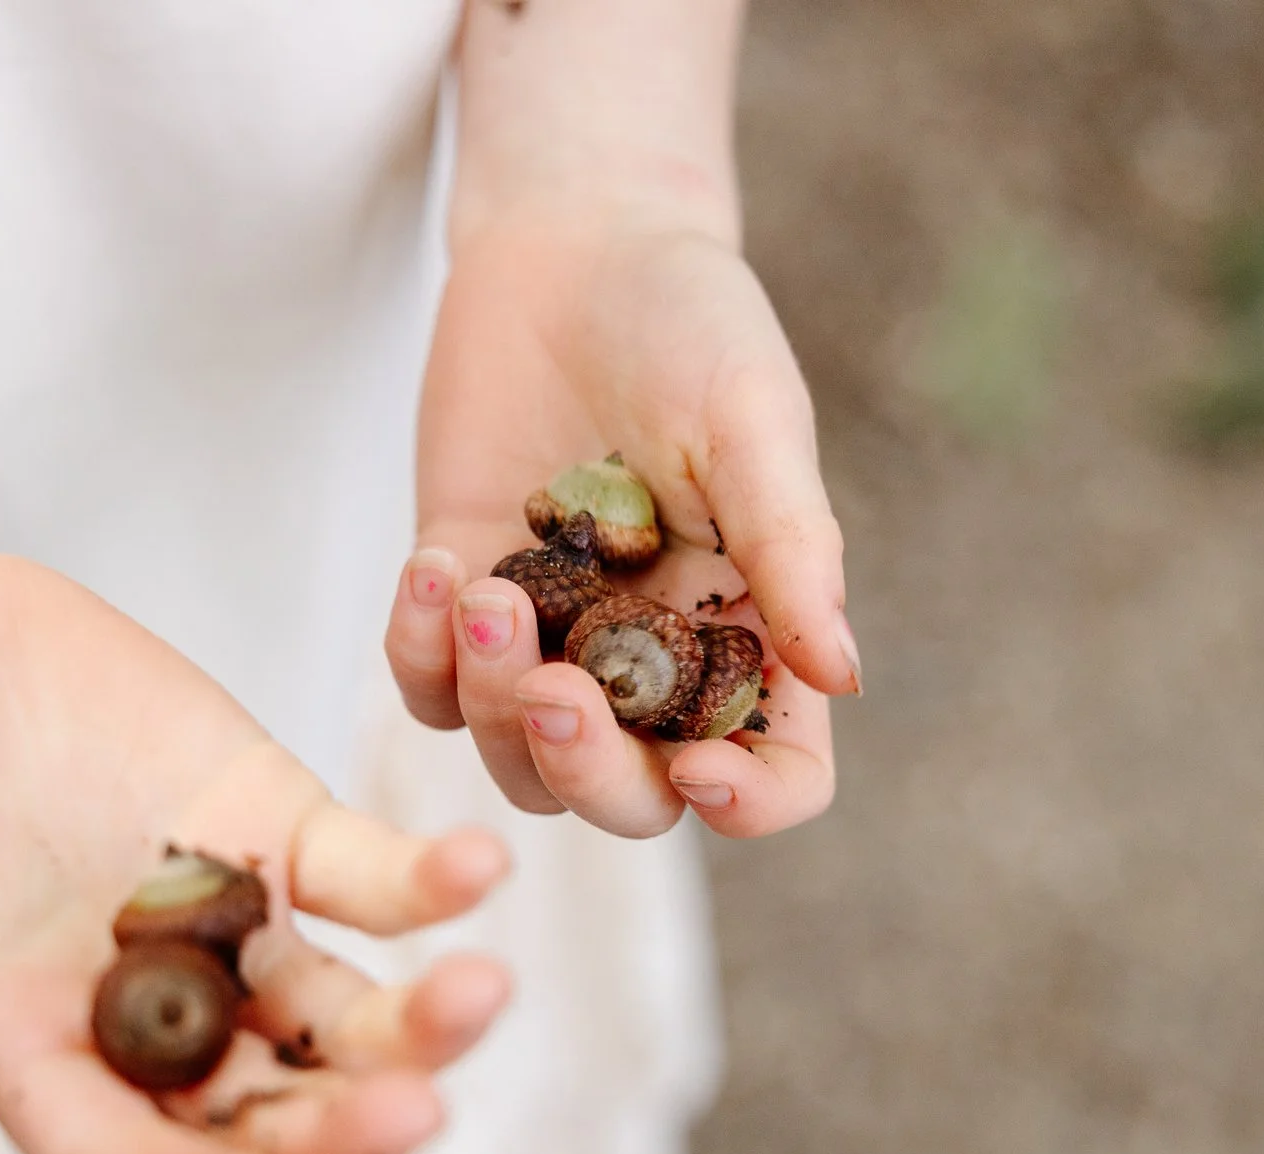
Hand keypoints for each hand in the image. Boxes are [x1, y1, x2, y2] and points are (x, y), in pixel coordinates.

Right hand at [0, 553, 513, 1153]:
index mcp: (33, 1051)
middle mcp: (142, 1013)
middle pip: (260, 1109)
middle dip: (338, 1125)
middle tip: (412, 1114)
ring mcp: (222, 924)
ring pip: (338, 1011)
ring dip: (415, 1025)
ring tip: (479, 998)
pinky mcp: (275, 827)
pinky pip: (367, 876)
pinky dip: (424, 882)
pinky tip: (478, 871)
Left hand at [385, 214, 857, 838]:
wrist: (573, 242)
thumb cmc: (690, 321)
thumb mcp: (752, 419)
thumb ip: (792, 547)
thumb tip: (841, 676)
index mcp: (756, 635)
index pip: (777, 775)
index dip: (749, 802)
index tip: (699, 768)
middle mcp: (658, 664)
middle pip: (631, 799)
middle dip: (589, 770)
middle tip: (554, 690)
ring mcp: (555, 643)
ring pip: (517, 760)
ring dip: (494, 703)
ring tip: (481, 591)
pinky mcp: (464, 603)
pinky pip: (430, 687)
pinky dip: (422, 655)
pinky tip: (430, 571)